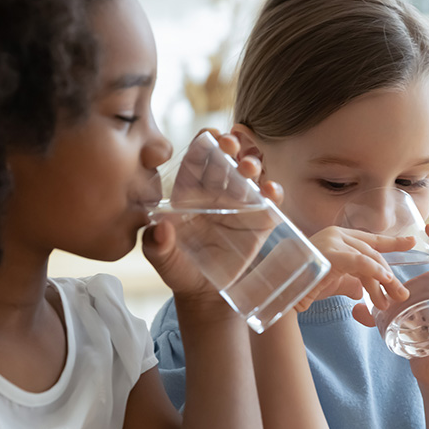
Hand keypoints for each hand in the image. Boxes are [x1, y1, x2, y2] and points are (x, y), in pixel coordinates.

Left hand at [142, 130, 278, 299]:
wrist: (204, 293)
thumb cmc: (179, 269)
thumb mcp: (162, 259)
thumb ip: (156, 244)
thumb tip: (160, 228)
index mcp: (190, 192)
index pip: (197, 160)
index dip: (204, 144)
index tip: (211, 136)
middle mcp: (216, 192)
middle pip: (227, 159)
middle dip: (231, 146)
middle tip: (231, 145)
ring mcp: (240, 204)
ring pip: (250, 174)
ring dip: (253, 163)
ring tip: (249, 168)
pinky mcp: (259, 221)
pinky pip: (269, 201)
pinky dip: (273, 192)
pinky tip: (270, 191)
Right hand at [294, 226, 413, 313]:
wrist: (282, 294)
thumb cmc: (304, 287)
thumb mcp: (335, 282)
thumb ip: (351, 281)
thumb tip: (362, 291)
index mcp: (337, 237)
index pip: (371, 239)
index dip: (392, 242)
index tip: (412, 242)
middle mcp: (335, 234)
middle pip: (372, 253)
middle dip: (389, 276)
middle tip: (401, 295)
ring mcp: (331, 241)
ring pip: (368, 259)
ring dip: (383, 281)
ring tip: (392, 298)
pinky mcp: (329, 252)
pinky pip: (359, 261)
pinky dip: (374, 271)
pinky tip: (384, 280)